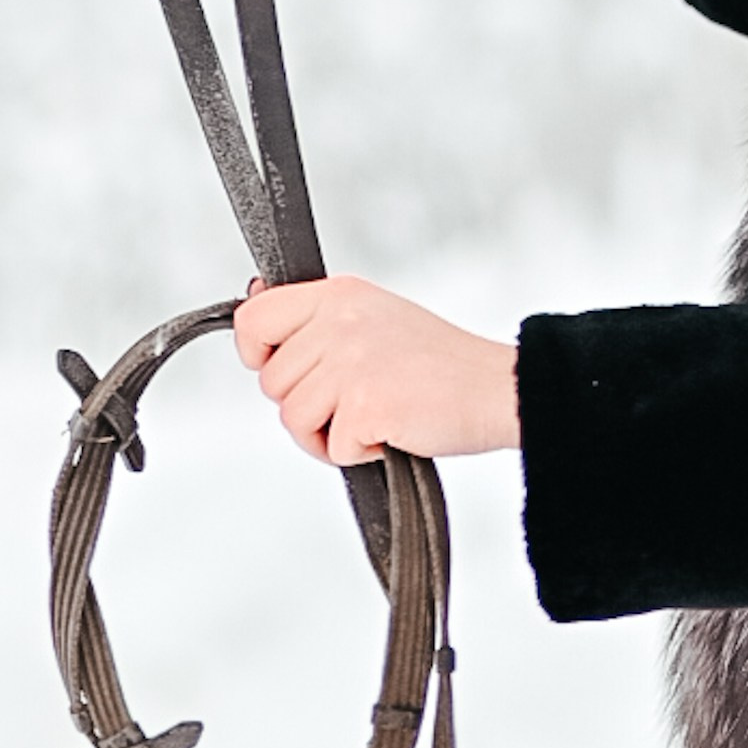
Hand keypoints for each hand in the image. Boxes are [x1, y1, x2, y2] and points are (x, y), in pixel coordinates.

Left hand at [233, 276, 520, 464]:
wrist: (495, 388)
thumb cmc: (440, 361)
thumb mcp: (372, 316)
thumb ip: (315, 317)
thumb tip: (252, 300)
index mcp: (339, 293)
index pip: (254, 319)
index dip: (256, 353)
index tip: (281, 369)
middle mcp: (340, 321)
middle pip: (272, 384)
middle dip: (308, 407)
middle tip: (356, 401)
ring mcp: (351, 362)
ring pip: (293, 420)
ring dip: (329, 435)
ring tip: (374, 418)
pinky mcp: (364, 405)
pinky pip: (329, 449)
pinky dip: (359, 454)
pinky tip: (392, 430)